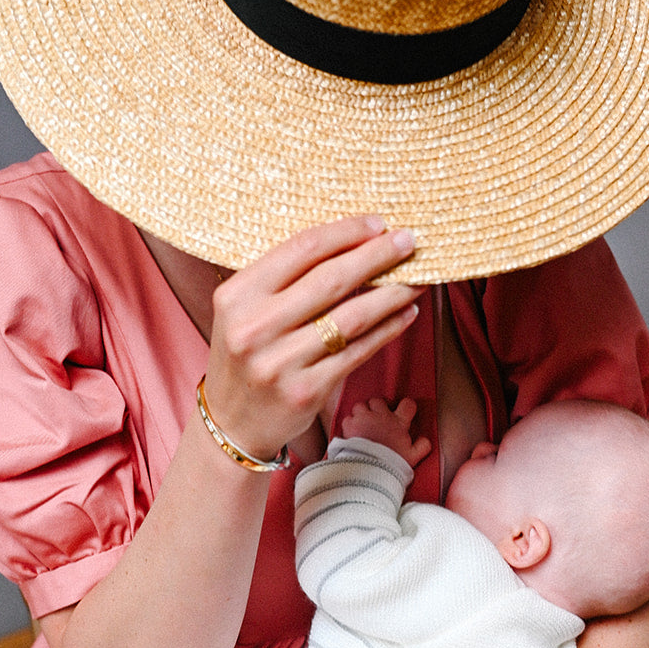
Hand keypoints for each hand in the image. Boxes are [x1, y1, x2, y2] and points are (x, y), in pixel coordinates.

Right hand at [203, 218, 421, 461]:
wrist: (230, 423)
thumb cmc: (245, 355)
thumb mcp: (244, 310)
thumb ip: (284, 280)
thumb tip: (354, 244)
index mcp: (238, 295)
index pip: (301, 249)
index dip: (345, 233)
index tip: (378, 224)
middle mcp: (254, 327)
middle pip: (331, 279)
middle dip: (377, 256)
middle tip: (409, 241)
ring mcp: (280, 362)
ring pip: (351, 318)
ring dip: (392, 294)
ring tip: (417, 279)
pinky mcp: (306, 391)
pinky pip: (358, 352)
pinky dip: (387, 330)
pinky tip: (406, 314)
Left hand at [340, 396, 431, 467]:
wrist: (370, 470)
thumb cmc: (392, 463)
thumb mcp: (413, 457)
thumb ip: (422, 446)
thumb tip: (426, 440)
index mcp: (398, 422)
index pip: (408, 404)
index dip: (406, 407)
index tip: (403, 412)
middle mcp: (381, 416)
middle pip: (378, 401)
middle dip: (377, 408)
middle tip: (377, 420)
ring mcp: (364, 418)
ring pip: (361, 405)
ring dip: (361, 413)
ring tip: (362, 425)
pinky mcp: (350, 425)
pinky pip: (348, 418)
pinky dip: (349, 424)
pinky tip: (352, 433)